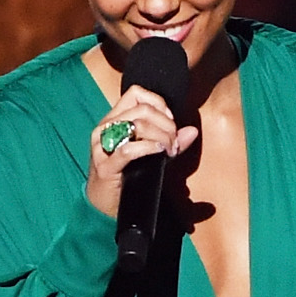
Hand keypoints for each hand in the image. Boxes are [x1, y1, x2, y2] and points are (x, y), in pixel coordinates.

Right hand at [83, 81, 197, 218]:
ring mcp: (102, 145)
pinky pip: (129, 150)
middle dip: (166, 124)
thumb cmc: (126, 173)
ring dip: (161, 136)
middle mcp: (106, 127)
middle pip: (142, 109)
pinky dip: (149, 148)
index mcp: (114, 118)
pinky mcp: (105, 166)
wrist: (104, 203)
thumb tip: (192, 131)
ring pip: (137, 125)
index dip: (159, 104)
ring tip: (169, 150)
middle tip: (174, 143)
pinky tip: (160, 153)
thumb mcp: (150, 152)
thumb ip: (169, 139)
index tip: (171, 122)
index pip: (136, 93)